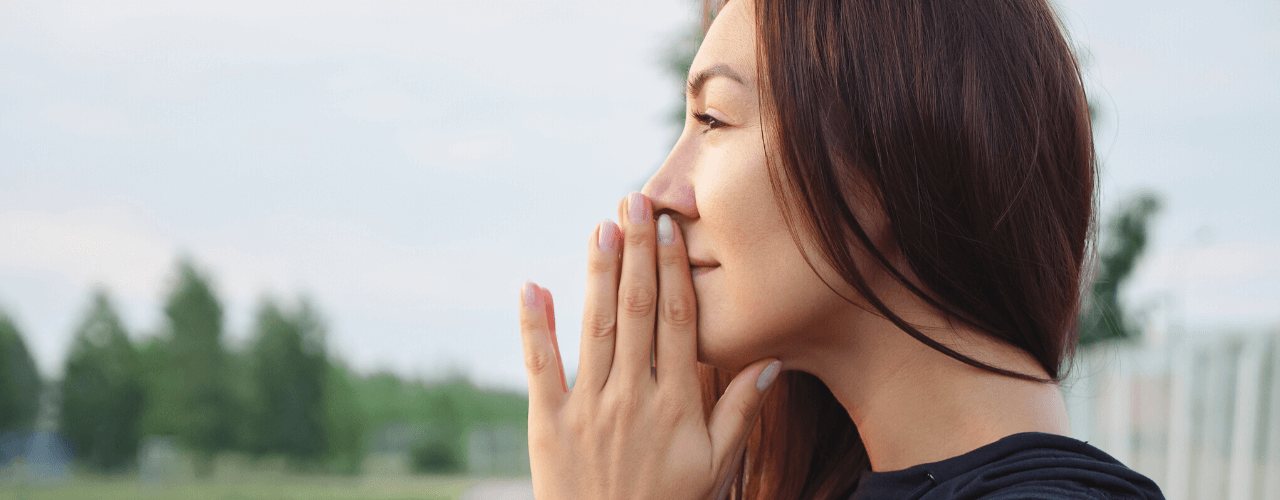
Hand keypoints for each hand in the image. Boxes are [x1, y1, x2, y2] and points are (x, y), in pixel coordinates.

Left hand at [518, 191, 781, 499]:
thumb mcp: (714, 465)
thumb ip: (740, 412)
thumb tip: (769, 362)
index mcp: (676, 404)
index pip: (676, 321)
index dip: (672, 270)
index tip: (670, 228)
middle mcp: (633, 397)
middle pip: (637, 311)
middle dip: (637, 253)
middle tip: (635, 202)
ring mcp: (589, 408)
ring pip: (596, 327)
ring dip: (599, 274)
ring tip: (602, 226)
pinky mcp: (549, 423)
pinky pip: (541, 366)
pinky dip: (534, 325)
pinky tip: (532, 284)